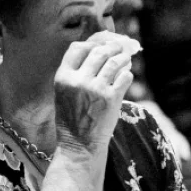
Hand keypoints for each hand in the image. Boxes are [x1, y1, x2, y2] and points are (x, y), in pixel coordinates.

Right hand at [53, 34, 136, 154]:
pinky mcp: (112, 99)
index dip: (91, 43)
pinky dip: (127, 73)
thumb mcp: (63, 94)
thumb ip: (75, 73)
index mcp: (62, 78)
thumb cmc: (71, 120)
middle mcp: (78, 81)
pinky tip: (126, 75)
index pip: (77, 47)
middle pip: (99, 51)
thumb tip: (97, 50)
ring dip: (123, 57)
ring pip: (114, 61)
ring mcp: (96, 89)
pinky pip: (125, 76)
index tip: (100, 45)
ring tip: (126, 58)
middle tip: (119, 47)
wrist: (79, 146)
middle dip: (112, 46)